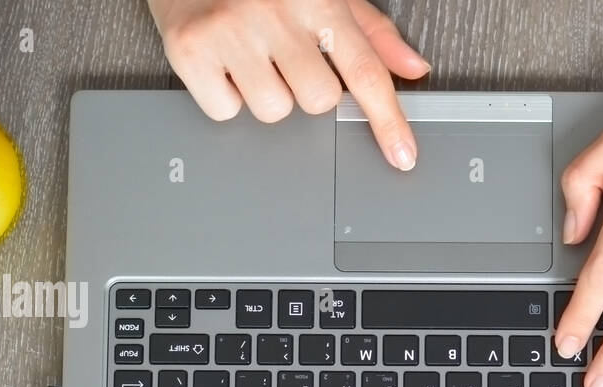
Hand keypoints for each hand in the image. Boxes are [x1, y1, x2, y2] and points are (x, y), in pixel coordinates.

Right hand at [148, 0, 428, 169]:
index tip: (403, 156)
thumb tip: (413, 68)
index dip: (388, 119)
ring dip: (264, 94)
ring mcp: (230, 29)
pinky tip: (220, 61)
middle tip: (283, 57)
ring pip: (273, 111)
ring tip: (248, 54)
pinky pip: (225, 111)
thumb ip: (370, 32)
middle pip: (318, 101)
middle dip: (305, 89)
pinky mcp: (190, 47)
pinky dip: (223, 96)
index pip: (365, 70)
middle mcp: (275, 11)